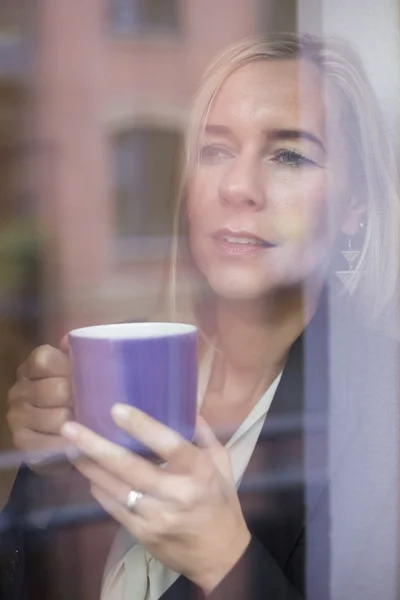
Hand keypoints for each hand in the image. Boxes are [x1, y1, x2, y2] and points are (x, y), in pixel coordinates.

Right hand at [7, 337, 74, 473]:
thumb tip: (69, 340)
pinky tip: (77, 440)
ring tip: (87, 422)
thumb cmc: (72, 393)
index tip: (86, 377)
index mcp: (32, 366)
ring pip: (58, 418)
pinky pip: (52, 443)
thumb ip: (76, 353)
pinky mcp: (21, 440)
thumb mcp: (74, 370)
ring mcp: (17, 415)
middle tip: (92, 403)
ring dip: (78, 422)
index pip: (45, 360)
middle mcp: (19, 389)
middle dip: (80, 398)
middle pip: (57, 390)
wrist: (58, 431)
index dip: (69, 368)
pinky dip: (69, 443)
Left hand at [61, 406, 250, 592]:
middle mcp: (176, 494)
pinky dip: (99, 488)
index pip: (169, 445)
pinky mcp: (142, 534)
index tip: (116, 409)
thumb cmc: (220, 503)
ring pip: (114, 487)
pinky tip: (89, 473)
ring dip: (88, 466)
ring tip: (70, 448)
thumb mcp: (222, 463)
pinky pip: (113, 507)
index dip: (142, 426)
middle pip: (130, 466)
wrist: (219, 556)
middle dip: (95, 445)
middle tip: (70, 428)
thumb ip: (203, 433)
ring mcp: (156, 517)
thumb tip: (185, 403)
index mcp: (199, 472)